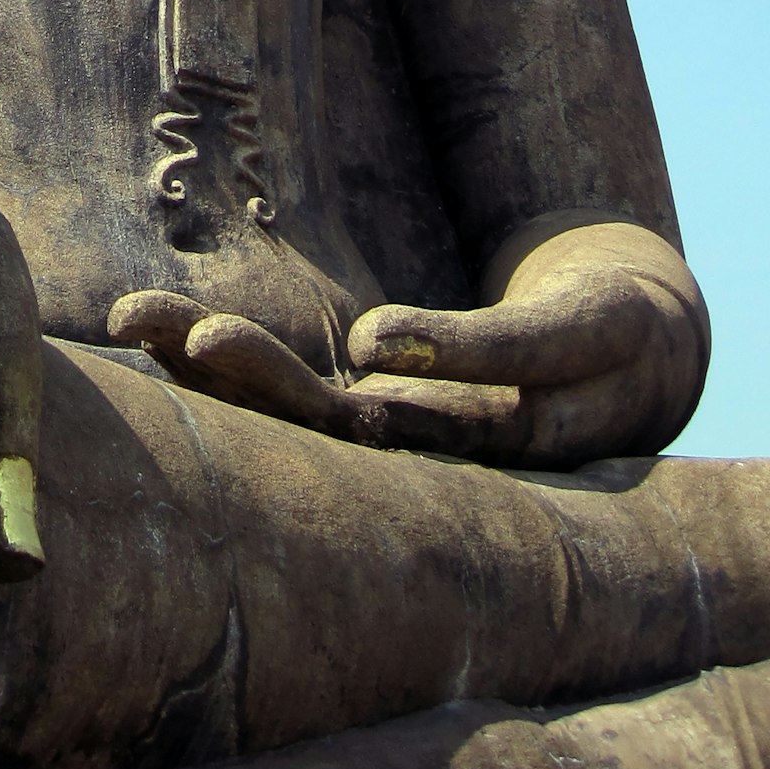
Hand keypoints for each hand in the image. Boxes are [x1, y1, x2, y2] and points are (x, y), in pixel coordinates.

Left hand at [108, 216, 706, 468]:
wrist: (640, 346)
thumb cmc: (614, 336)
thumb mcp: (577, 335)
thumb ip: (492, 346)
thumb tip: (369, 351)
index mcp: (457, 449)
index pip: (345, 428)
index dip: (271, 387)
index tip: (206, 339)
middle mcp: (411, 449)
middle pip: (296, 421)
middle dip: (215, 369)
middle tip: (139, 319)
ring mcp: (390, 426)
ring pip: (285, 410)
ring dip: (208, 366)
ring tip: (129, 320)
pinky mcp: (385, 399)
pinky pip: (298, 392)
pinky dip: (232, 365)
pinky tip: (169, 341)